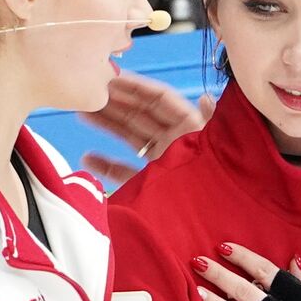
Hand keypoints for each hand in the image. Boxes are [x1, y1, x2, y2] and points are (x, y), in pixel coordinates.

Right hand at [79, 72, 215, 180]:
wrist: (214, 223)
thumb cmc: (218, 182)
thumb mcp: (217, 146)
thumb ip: (211, 121)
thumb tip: (207, 97)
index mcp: (191, 128)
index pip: (160, 100)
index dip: (136, 87)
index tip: (111, 77)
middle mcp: (175, 142)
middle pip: (141, 114)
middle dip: (115, 101)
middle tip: (88, 91)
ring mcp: (162, 162)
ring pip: (130, 137)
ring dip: (107, 124)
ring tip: (81, 113)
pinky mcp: (152, 184)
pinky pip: (126, 170)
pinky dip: (107, 164)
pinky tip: (87, 158)